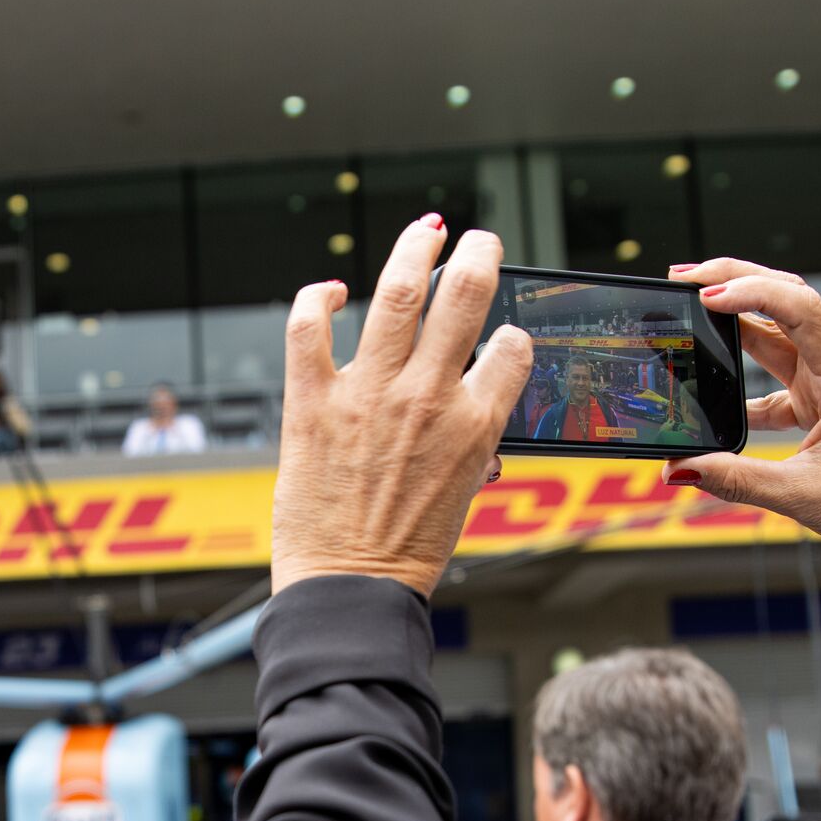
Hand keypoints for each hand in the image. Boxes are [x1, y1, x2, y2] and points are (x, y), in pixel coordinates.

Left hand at [272, 217, 531, 594]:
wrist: (350, 588)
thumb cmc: (405, 553)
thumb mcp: (462, 495)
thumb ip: (469, 444)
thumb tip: (473, 416)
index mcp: (474, 425)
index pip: (511, 348)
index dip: (511, 336)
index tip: (502, 334)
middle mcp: (427, 398)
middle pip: (465, 297)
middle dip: (479, 256)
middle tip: (481, 241)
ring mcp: (368, 394)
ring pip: (397, 292)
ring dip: (416, 251)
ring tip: (427, 232)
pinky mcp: (313, 401)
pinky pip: (309, 327)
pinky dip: (316, 298)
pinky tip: (329, 290)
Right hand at [659, 260, 820, 559]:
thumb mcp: (799, 493)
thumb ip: (733, 478)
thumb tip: (679, 468)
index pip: (799, 307)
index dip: (750, 292)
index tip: (705, 298)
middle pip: (785, 299)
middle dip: (734, 280)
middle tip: (683, 278)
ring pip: (779, 328)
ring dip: (736, 317)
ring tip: (691, 307)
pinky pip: (778, 369)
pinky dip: (744, 374)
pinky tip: (713, 385)